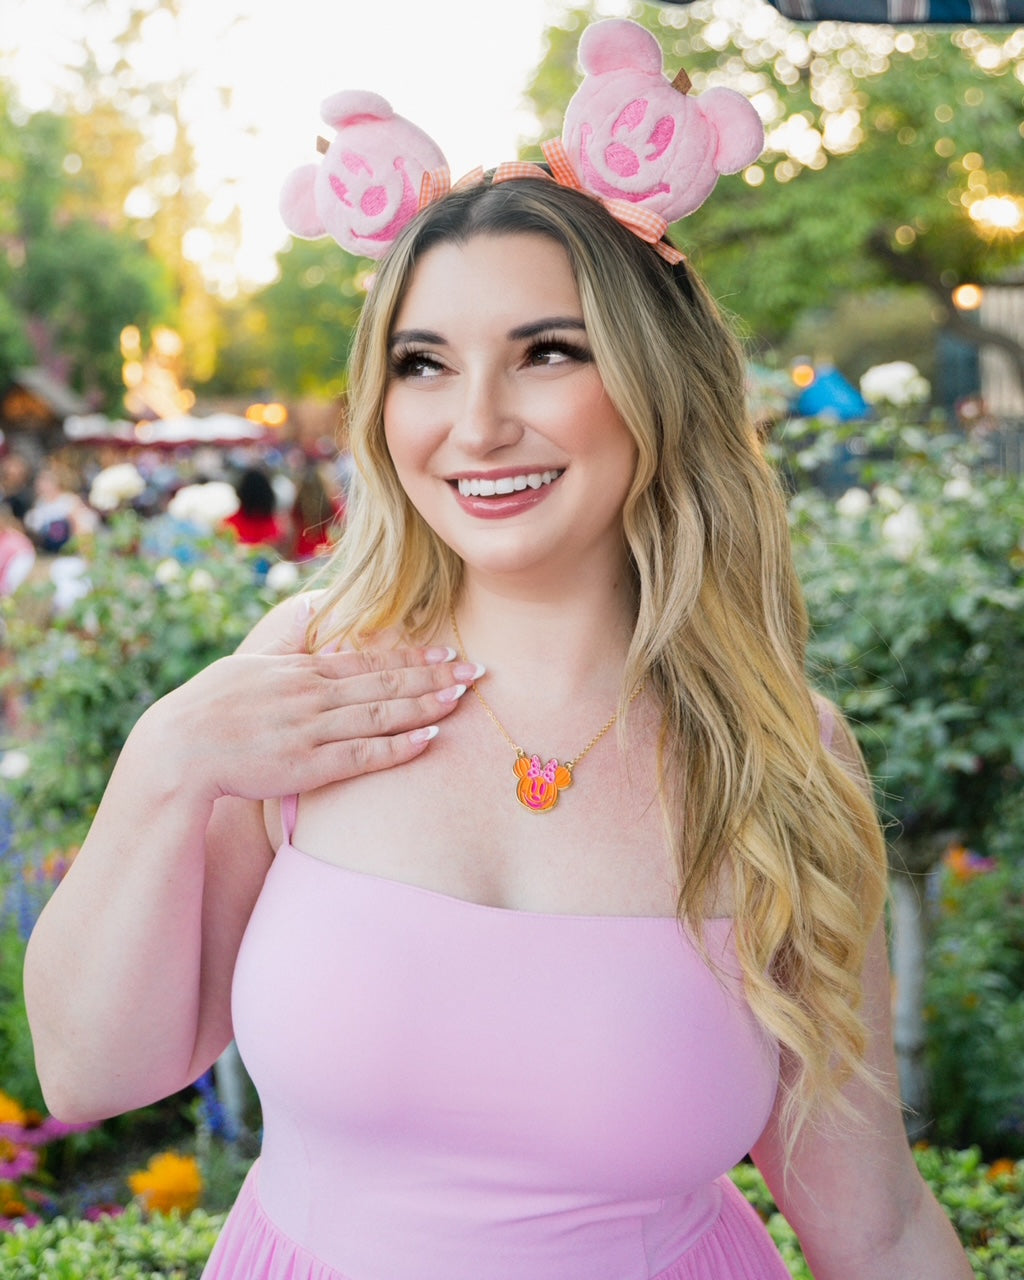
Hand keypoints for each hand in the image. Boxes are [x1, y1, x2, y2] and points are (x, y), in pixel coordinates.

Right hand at [136, 596, 478, 804]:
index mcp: (302, 670)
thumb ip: (289, 650)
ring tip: (461, 696)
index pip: (368, 659)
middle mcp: (313, 695)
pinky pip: (362, 755)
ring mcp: (311, 729)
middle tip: (475, 669)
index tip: (447, 650)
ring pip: (381, 714)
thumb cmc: (210, 707)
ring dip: (425, 704)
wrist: (179, 748)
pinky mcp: (306, 765)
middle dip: (434, 675)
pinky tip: (428, 737)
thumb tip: (314, 623)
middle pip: (385, 681)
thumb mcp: (251, 666)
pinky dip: (397, 746)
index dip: (412, 655)